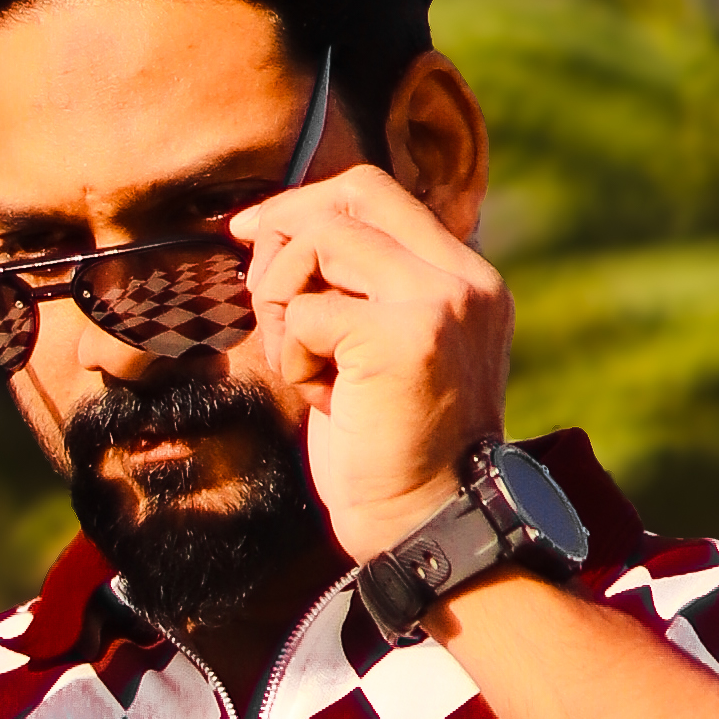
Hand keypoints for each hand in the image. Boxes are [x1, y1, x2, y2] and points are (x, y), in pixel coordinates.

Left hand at [228, 165, 513, 559]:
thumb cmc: (389, 448)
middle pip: (351, 196)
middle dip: (284, 230)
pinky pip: (306, 310)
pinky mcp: (404, 336)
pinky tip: (320, 396)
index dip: (304, 201)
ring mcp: (439, 302)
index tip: (252, 230)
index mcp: (465, 278)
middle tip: (259, 291)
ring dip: (283, 300)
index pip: (377, 193)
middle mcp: (464, 279)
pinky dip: (291, 353)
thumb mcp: (382, 350)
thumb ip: (360, 288)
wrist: (426, 525)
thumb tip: (278, 227)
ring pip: (322, 240)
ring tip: (301, 361)